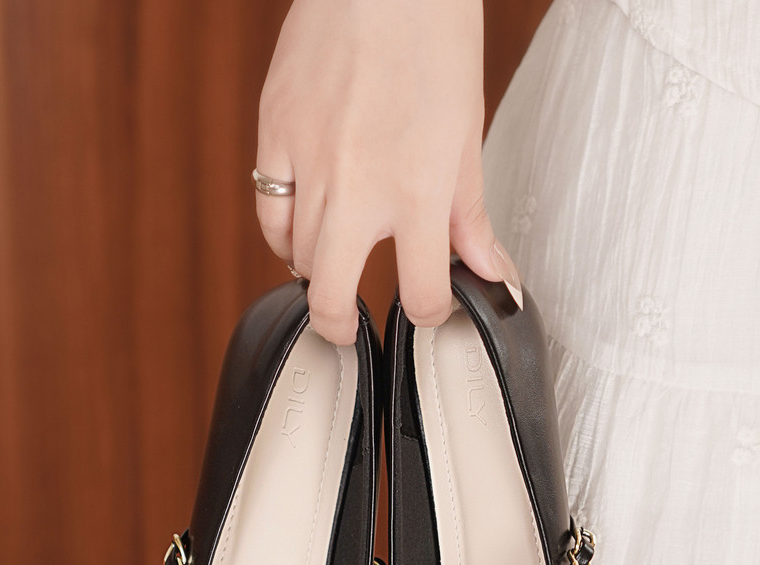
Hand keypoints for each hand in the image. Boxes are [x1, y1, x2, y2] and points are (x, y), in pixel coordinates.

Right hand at [255, 0, 520, 343]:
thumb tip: (493, 273)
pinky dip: (282, 230)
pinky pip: (267, 207)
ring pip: (295, 256)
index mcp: (418, 191)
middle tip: (347, 330)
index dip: (430, 314)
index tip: (430, 308)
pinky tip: (301, 227)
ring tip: (330, 264)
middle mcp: (359, 187)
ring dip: (314, 271)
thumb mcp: (466, 137)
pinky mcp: (274, 133)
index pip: (421, 294)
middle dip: (339, 327)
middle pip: (329, 296)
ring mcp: (309, 162)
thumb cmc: (433, 39)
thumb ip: (470, 218)